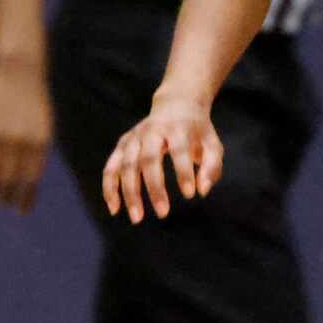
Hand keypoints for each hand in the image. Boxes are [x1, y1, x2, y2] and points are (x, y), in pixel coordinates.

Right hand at [0, 60, 51, 213]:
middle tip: (4, 204)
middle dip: (6, 197)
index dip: (24, 198)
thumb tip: (26, 184)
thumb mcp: (43, 130)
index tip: (21, 210)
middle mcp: (19, 142)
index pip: (30, 181)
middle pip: (9, 180)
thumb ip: (34, 155)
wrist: (20, 73)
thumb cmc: (35, 105)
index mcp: (40, 144)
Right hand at [102, 91, 222, 223]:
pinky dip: (110, 188)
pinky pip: (111, 167)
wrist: (176, 104)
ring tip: (138, 218)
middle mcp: (152, 130)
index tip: (190, 195)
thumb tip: (202, 191)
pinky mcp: (122, 144)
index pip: (179, 150)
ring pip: (126, 165)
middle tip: (163, 214)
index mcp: (177, 128)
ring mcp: (134, 137)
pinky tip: (115, 209)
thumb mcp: (212, 144)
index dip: (183, 172)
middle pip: (148, 159)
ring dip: (130, 193)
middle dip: (154, 187)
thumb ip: (212, 167)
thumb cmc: (197, 131)